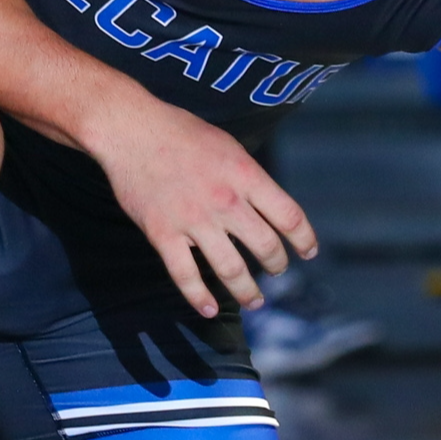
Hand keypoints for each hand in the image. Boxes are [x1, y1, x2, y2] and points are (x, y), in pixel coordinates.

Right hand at [90, 95, 315, 316]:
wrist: (131, 130)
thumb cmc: (182, 133)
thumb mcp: (229, 147)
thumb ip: (249, 178)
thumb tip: (267, 206)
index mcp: (246, 176)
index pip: (289, 216)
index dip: (304, 239)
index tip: (308, 252)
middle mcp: (225, 201)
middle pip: (265, 246)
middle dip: (277, 264)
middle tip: (278, 271)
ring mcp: (193, 220)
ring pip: (230, 269)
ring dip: (246, 290)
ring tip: (255, 300)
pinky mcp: (163, 233)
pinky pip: (185, 275)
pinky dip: (198, 297)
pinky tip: (208, 309)